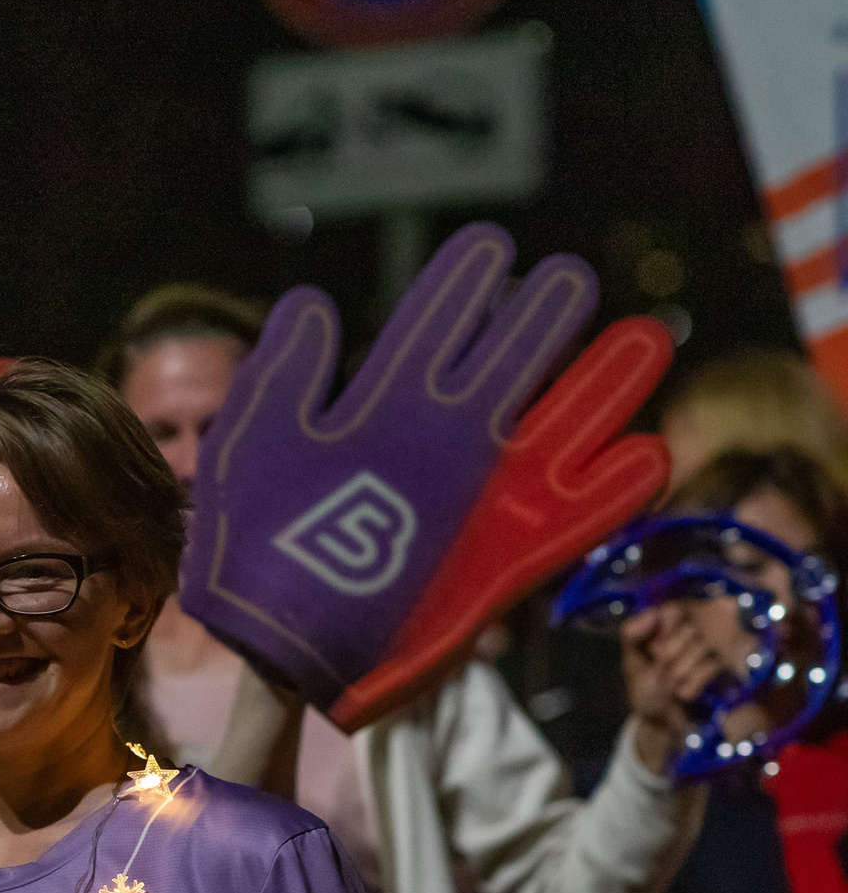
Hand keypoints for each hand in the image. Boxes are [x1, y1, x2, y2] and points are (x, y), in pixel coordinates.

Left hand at [185, 222, 598, 713]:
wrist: (270, 647)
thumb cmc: (247, 550)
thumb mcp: (248, 451)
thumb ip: (282, 379)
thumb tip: (312, 303)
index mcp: (379, 413)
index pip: (431, 331)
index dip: (459, 289)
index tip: (488, 245)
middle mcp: (440, 446)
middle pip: (506, 368)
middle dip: (541, 321)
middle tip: (571, 278)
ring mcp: (478, 502)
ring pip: (556, 432)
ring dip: (600, 390)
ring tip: (643, 342)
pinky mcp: (504, 563)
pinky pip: (572, 523)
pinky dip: (611, 494)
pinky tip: (645, 457)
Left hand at [622, 606, 729, 773]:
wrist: (665, 724)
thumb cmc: (648, 690)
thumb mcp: (632, 662)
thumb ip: (634, 634)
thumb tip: (655, 612)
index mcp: (673, 625)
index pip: (673, 611)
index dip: (662, 633)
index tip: (653, 651)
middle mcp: (698, 632)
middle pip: (688, 629)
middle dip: (669, 655)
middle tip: (661, 671)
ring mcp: (717, 649)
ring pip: (702, 647)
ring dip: (680, 672)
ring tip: (672, 685)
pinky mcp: (731, 670)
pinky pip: (713, 666)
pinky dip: (692, 683)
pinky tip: (683, 694)